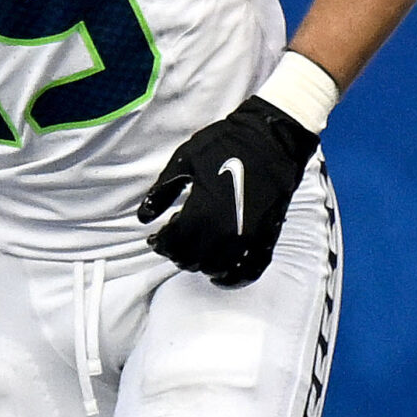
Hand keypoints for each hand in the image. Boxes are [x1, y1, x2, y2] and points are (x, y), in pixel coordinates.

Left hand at [137, 96, 315, 286]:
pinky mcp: (267, 235)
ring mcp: (248, 235)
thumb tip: (144, 217)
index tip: (156, 238)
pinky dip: (235, 279)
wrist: (272, 137)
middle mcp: (224, 229)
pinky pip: (251, 269)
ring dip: (200, 265)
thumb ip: (161, 191)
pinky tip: (220, 277)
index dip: (160, 244)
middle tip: (172, 244)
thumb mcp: (183, 161)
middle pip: (192, 259)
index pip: (173, 243)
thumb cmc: (226, 144)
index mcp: (201, 211)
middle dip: (177, 254)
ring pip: (217, 267)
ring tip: (194, 254)